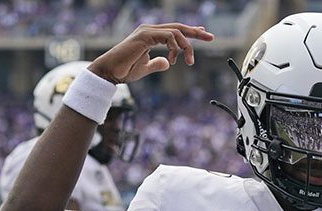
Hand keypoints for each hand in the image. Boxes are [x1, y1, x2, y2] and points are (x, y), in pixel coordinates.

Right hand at [88, 23, 214, 83]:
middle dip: (196, 32)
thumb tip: (168, 63)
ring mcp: (147, 30)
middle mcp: (150, 29)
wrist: (110, 73)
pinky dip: (175, 47)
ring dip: (187, 47)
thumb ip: (158, 63)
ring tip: (190, 61)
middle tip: (211, 37)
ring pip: (176, 31)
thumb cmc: (125, 70)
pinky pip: (168, 36)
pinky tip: (173, 59)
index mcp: (151, 35)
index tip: (203, 34)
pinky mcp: (145, 35)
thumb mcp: (146, 68)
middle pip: (179, 27)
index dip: (190, 31)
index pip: (174, 30)